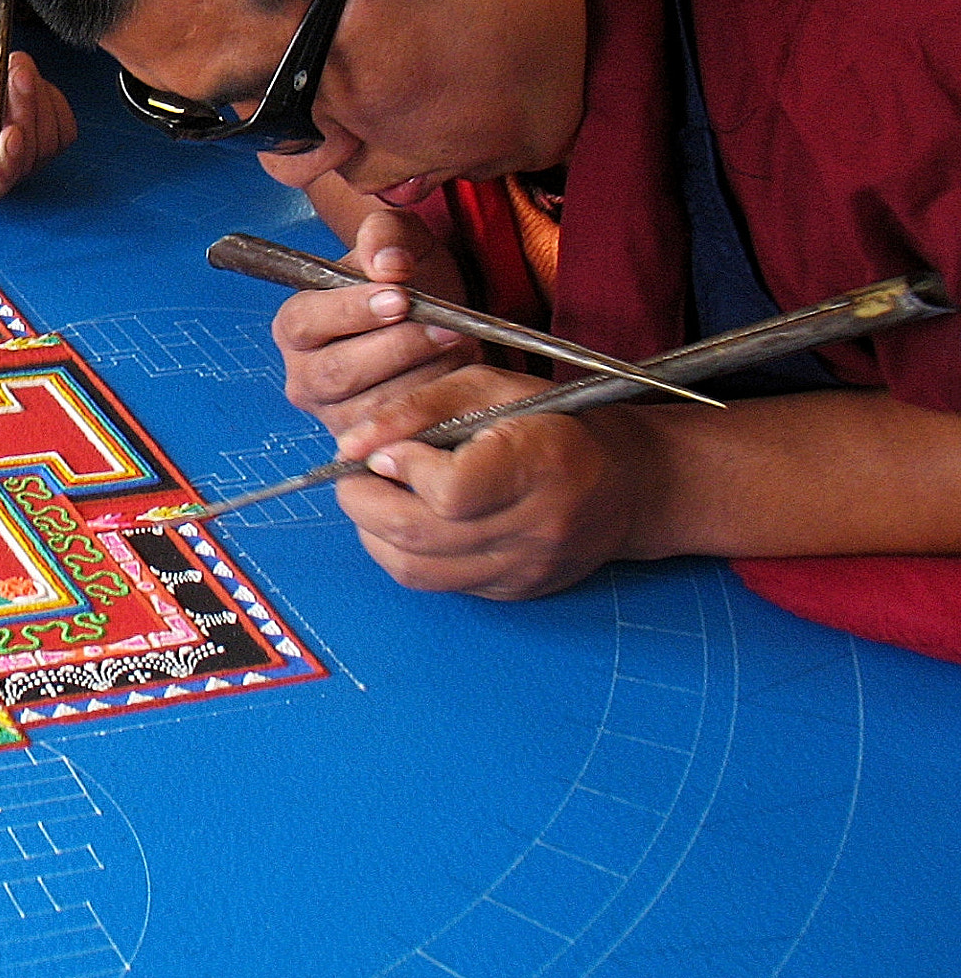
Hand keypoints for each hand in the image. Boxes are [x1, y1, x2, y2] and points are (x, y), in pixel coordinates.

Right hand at [0, 45, 75, 206]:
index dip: (5, 164)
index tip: (11, 132)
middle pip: (23, 160)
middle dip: (23, 112)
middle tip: (13, 76)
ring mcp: (18, 158)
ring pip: (48, 141)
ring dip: (37, 99)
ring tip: (16, 69)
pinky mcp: (40, 139)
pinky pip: (62, 126)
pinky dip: (51, 99)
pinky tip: (28, 82)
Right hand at [274, 208, 480, 441]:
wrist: (439, 319)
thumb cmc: (410, 279)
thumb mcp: (400, 239)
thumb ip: (385, 235)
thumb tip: (385, 264)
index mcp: (295, 325)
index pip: (305, 321)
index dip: (350, 311)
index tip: (400, 298)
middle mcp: (303, 376)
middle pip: (336, 372)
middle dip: (397, 348)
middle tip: (443, 326)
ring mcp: (333, 415)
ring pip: (371, 407)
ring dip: (421, 376)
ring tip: (458, 346)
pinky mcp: (368, 442)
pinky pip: (399, 433)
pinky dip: (432, 406)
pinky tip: (458, 376)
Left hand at [334, 382, 655, 600]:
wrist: (626, 482)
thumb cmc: (554, 420)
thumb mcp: (489, 387)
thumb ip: (417, 409)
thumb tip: (351, 446)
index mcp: (540, 464)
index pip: (449, 490)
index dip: (402, 467)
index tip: (389, 447)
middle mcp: (535, 526)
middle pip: (418, 534)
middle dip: (363, 500)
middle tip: (355, 473)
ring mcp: (524, 567)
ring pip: (415, 569)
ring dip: (374, 532)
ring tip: (376, 496)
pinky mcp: (512, 591)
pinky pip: (435, 584)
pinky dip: (403, 553)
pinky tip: (407, 521)